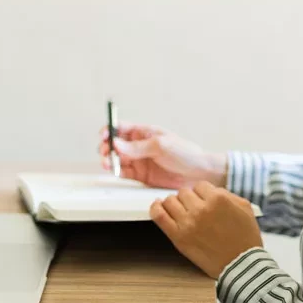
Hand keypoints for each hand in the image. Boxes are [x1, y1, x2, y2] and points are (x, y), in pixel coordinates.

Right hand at [98, 123, 226, 189]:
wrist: (198, 172)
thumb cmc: (185, 153)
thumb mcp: (161, 145)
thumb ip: (138, 147)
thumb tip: (117, 144)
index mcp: (145, 132)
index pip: (122, 128)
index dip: (110, 130)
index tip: (104, 135)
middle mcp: (140, 146)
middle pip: (116, 144)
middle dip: (107, 147)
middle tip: (106, 152)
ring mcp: (140, 160)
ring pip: (118, 159)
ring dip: (110, 160)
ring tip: (108, 162)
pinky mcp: (141, 175)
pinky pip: (124, 172)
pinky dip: (117, 171)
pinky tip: (116, 170)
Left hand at [149, 181, 261, 277]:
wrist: (241, 266)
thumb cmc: (245, 239)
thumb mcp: (245, 209)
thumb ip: (227, 194)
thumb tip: (210, 190)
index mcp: (218, 199)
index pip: (200, 186)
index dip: (202, 194)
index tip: (204, 201)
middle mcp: (201, 209)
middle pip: (184, 192)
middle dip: (190, 199)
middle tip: (195, 209)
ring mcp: (187, 223)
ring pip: (170, 201)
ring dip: (175, 204)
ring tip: (181, 211)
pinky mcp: (178, 237)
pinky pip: (159, 215)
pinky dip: (156, 208)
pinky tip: (158, 206)